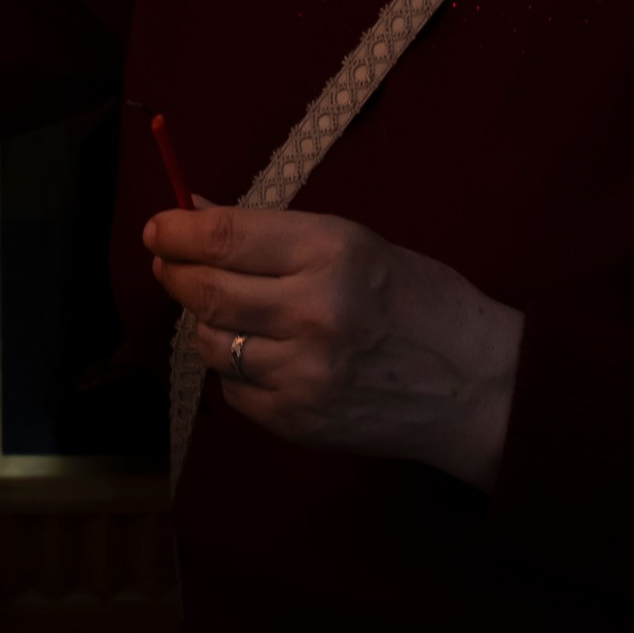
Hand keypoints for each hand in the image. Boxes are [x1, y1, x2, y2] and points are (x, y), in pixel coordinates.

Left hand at [146, 200, 523, 485]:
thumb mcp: (355, 243)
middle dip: (175, 272)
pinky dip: (238, 369)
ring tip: (233, 310)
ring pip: (213, 343)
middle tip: (166, 262)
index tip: (157, 227)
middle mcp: (315, 311)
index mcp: (333, 251)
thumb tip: (197, 211)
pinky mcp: (299, 421)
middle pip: (207, 291)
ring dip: (209, 323)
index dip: (178, 230)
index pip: (226, 237)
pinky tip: (267, 355)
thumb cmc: (417, 299)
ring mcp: (305, 373)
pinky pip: (235, 390)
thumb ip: (274, 233)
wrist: (477, 385)